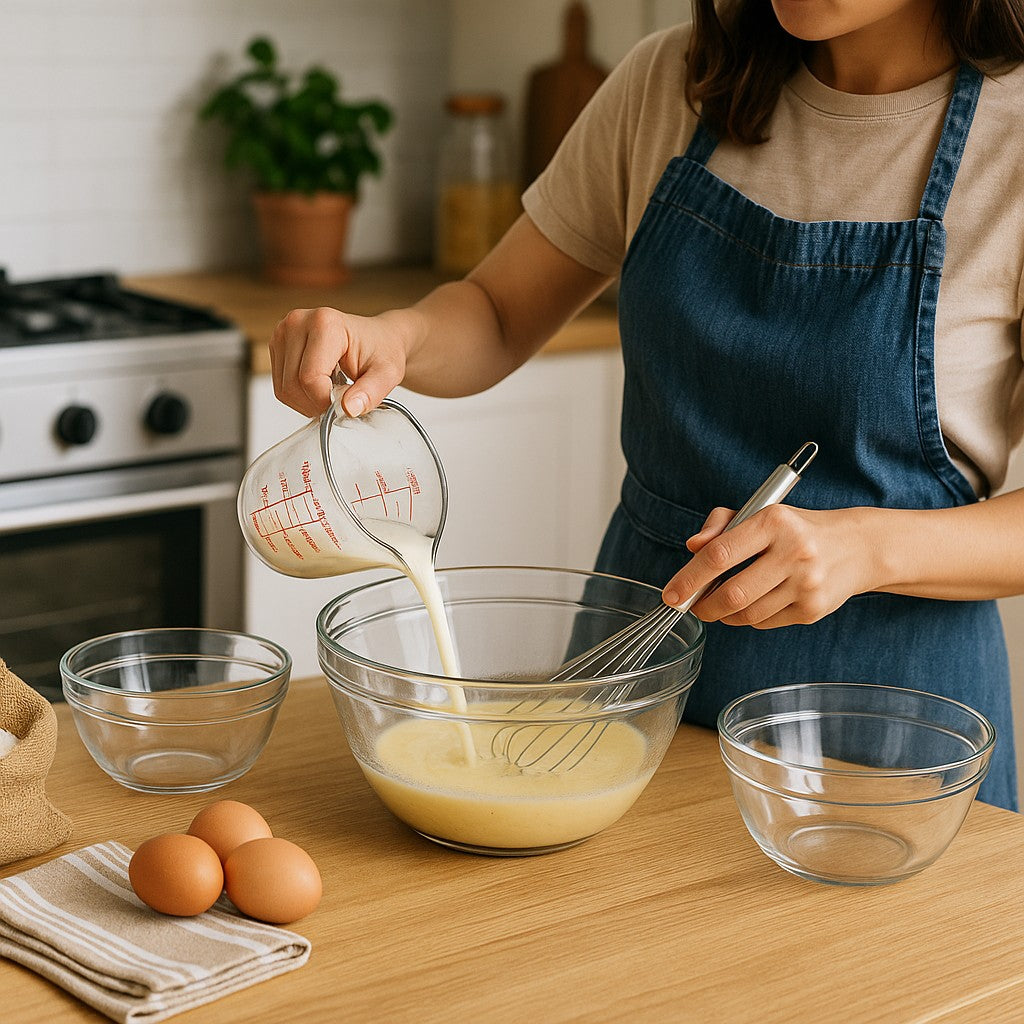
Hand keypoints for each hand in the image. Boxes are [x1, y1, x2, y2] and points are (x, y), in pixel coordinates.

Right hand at [269, 306, 416, 417]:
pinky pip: (280, 385)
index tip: (346, 403)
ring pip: (283, 388)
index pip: (310, 378)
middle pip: (292, 385)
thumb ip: (371, 392)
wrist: (378, 338)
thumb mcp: (387, 374)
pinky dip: (300, 395)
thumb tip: (349, 409)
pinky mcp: (278, 344)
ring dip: (307, 402)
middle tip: (340, 400)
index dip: (325, 401)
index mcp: (325, 323)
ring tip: (332, 390)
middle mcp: (298, 322)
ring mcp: (283, 331)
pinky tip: (320, 385)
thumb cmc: (382, 351)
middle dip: (316, 404)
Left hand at [661, 504, 879, 628]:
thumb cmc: (796, 529)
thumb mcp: (761, 513)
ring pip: (747, 613)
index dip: (690, 578)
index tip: (672, 594)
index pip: (720, 554)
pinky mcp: (814, 609)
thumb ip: (721, 525)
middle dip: (704, 605)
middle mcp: (794, 552)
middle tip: (694, 606)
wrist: (857, 547)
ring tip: (722, 603)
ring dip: (725, 614)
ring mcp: (807, 584)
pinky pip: (765, 623)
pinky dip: (749, 619)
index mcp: (774, 521)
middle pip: (732, 593)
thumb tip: (692, 547)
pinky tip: (752, 605)